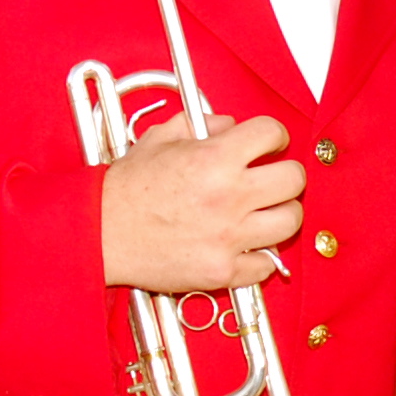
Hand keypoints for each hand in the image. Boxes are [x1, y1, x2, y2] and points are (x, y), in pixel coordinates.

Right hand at [100, 111, 303, 292]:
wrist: (100, 233)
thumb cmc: (127, 187)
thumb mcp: (160, 138)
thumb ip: (201, 124)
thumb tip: (231, 126)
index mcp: (216, 158)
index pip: (273, 133)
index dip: (273, 136)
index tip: (268, 144)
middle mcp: (229, 196)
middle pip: (295, 178)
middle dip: (285, 174)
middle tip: (271, 178)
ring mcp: (229, 237)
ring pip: (290, 221)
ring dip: (281, 213)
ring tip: (263, 212)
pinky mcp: (222, 271)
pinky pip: (266, 264)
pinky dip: (259, 256)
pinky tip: (244, 245)